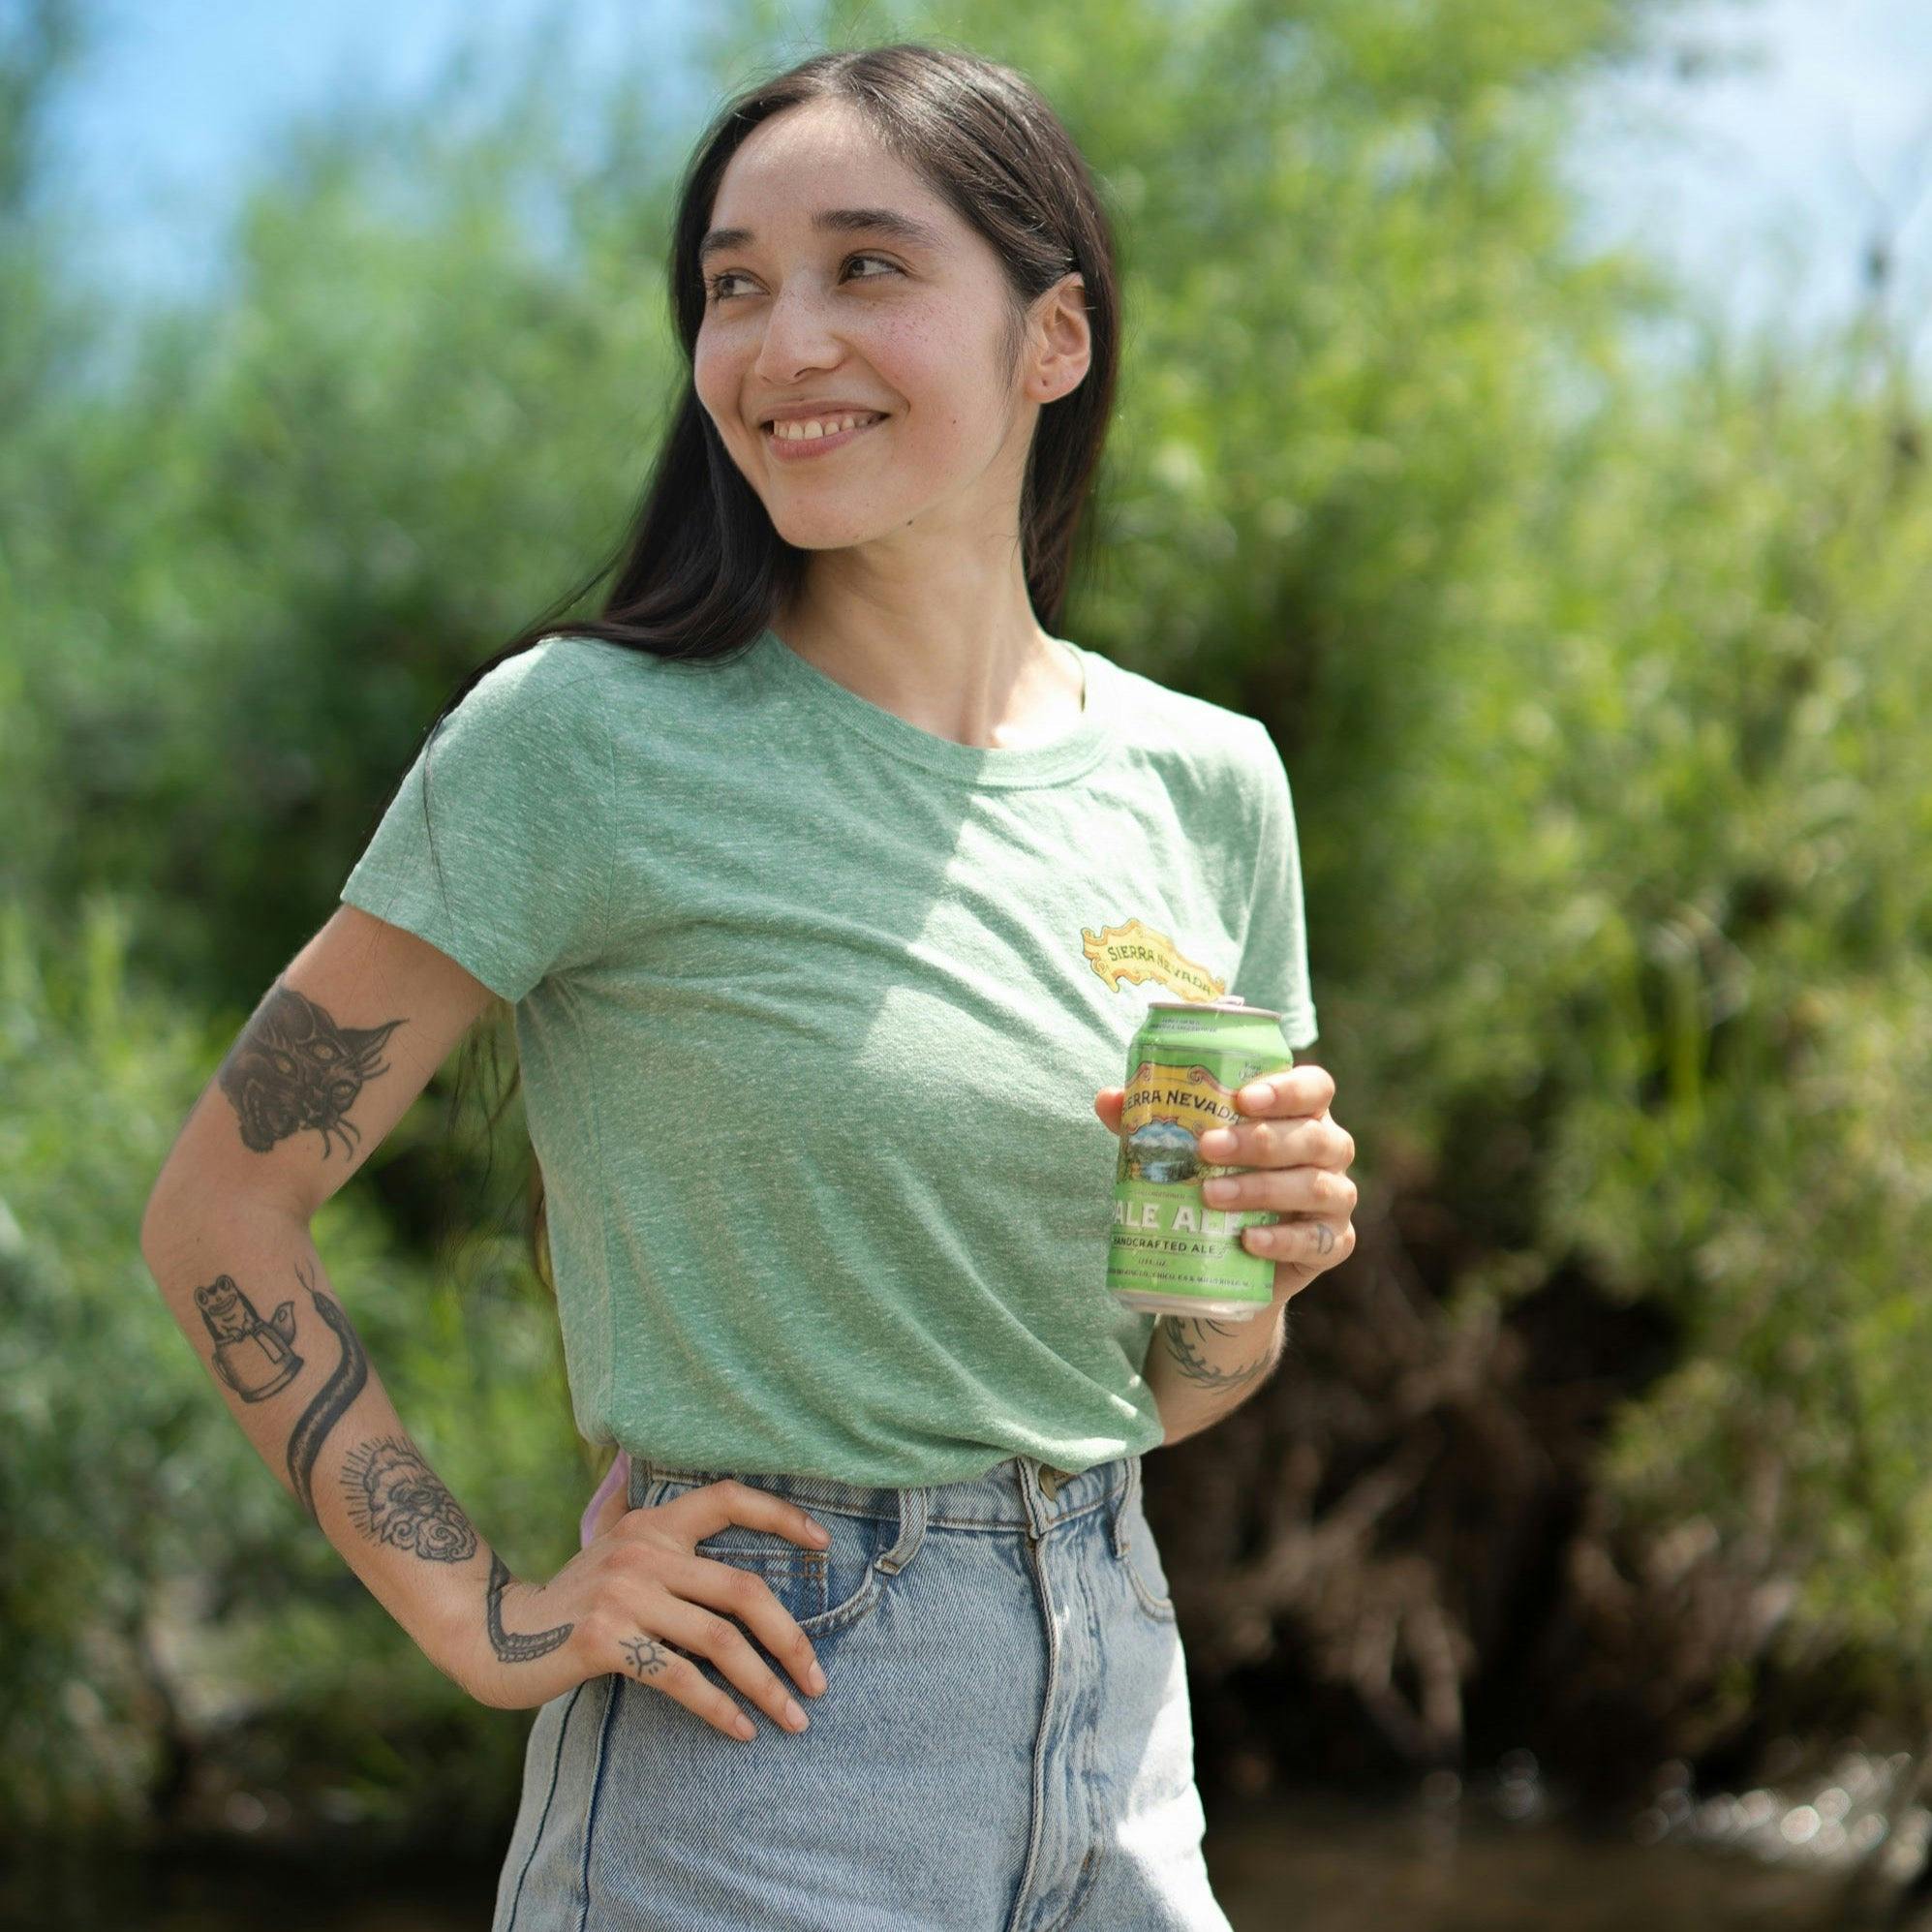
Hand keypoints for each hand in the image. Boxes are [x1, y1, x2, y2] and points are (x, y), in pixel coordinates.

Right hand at [444, 1481, 832, 1740]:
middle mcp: (644, 1550)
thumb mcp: (612, 1543)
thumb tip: (660, 1486)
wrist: (499, 1633)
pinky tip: (742, 1729)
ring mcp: (625, 1594)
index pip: (729, 1498)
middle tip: (819, 1680)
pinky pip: (680, 1677)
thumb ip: (644, 1518)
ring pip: (719, 1640)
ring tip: (794, 1717)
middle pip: (743, 1590)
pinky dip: (719, 1707)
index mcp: (655, 1522)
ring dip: (765, 1684)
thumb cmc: (572, 1595)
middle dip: (791, 1639)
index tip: (824, 1543)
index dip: (781, 1516)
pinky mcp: (605, 1639)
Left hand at [1093, 1061, 1356, 1306]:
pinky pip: (1320, 1240)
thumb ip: (1148, 1120)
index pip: (1314, 1086)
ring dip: (1262, 1189)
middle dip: (1259, 1141)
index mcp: (1301, 1112)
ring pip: (1316, 1186)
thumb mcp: (1179, 1148)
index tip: (1241, 1099)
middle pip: (1312, 1136)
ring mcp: (1336, 1197)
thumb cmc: (1211, 1180)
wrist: (1227, 1260)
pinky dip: (1284, 1240)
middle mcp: (1328, 1149)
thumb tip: (1108, 1098)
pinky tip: (1248, 1240)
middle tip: (1206, 1148)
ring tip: (1211, 1195)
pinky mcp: (1334, 1243)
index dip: (1286, 1089)